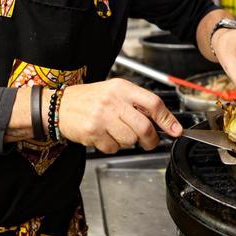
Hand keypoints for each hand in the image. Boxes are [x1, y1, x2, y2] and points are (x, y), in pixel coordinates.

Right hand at [57, 78, 182, 153]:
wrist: (59, 105)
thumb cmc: (90, 99)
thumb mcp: (115, 92)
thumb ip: (137, 104)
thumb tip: (164, 121)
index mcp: (122, 88)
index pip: (153, 103)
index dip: (167, 119)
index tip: (175, 130)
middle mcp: (112, 101)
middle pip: (144, 127)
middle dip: (151, 139)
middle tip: (150, 141)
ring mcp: (102, 117)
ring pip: (130, 140)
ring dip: (128, 142)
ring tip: (117, 132)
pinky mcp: (92, 132)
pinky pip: (113, 147)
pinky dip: (112, 146)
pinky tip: (104, 136)